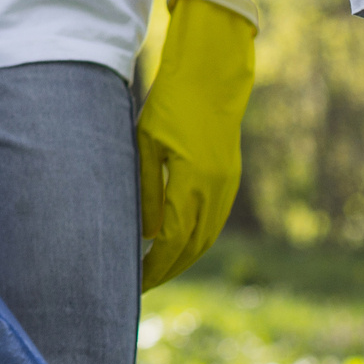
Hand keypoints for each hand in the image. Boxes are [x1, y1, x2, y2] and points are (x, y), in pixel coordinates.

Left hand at [136, 0, 260, 289]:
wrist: (210, 79)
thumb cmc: (170, 106)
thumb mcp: (146, 145)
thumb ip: (146, 191)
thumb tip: (146, 233)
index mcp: (191, 184)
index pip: (171, 242)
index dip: (153, 267)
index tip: (134, 281)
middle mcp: (215, 192)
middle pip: (191, 248)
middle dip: (166, 270)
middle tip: (140, 285)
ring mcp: (226, 187)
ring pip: (206, 238)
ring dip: (182, 258)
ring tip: (156, 269)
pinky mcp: (230, 180)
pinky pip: (213, 222)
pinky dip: (196, 239)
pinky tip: (177, 242)